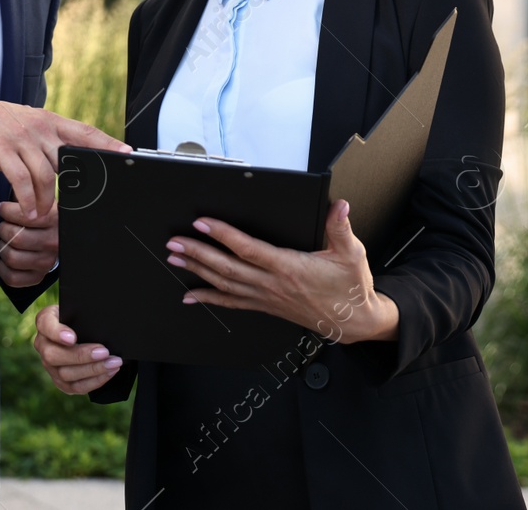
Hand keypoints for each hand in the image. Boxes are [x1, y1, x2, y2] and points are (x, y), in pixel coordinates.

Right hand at [0, 96, 126, 220]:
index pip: (84, 131)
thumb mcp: (23, 123)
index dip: (107, 143)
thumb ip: (45, 138)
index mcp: (47, 119)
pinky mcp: (2, 150)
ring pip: (46, 175)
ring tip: (40, 215)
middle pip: (69, 159)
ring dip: (46, 200)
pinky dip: (27, 200)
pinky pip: (22, 180)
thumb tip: (67, 159)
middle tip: (83, 204)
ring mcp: (20, 138)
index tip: (127, 153)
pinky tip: (27, 211)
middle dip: (78, 184)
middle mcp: (38, 127)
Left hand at [0, 201, 56, 287]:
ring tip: (6, 242)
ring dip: (2, 248)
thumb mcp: (41, 202)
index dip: (7, 211)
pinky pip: (12, 277)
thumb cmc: (42, 217)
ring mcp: (46, 262)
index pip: (24, 216)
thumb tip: (13, 181)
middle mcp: (53, 243)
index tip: (3, 209)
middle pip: (15, 238)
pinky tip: (5, 260)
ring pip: (12, 257)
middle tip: (5, 226)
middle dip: (3, 229)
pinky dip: (2, 268)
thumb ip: (29, 194)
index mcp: (54, 221)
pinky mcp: (38, 277)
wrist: (59, 239)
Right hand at [32, 304, 122, 394]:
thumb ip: (84, 314)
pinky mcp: (60, 381)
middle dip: (81, 356)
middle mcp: (42, 345)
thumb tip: (101, 325)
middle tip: (104, 352)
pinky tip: (109, 372)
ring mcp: (49, 366)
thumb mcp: (80, 310)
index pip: (45, 324)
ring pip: (65, 374)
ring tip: (113, 363)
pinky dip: (94, 381)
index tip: (72, 338)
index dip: (57, 333)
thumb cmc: (81, 319)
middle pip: (53, 355)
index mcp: (44, 322)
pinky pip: (75, 387)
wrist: (80, 332)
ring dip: (93, 370)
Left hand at [165, 200, 399, 343]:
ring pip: (224, 284)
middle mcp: (272, 284)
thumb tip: (338, 205)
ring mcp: (266, 298)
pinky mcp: (265, 306)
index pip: (248, 249)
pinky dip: (209, 298)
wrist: (353, 322)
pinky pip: (232, 303)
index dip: (223, 235)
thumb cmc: (350, 287)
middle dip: (197, 252)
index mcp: (288, 267)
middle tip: (174, 241)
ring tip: (175, 258)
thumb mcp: (352, 254)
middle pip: (227, 267)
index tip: (202, 222)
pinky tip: (191, 295)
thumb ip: (341, 228)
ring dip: (197, 270)